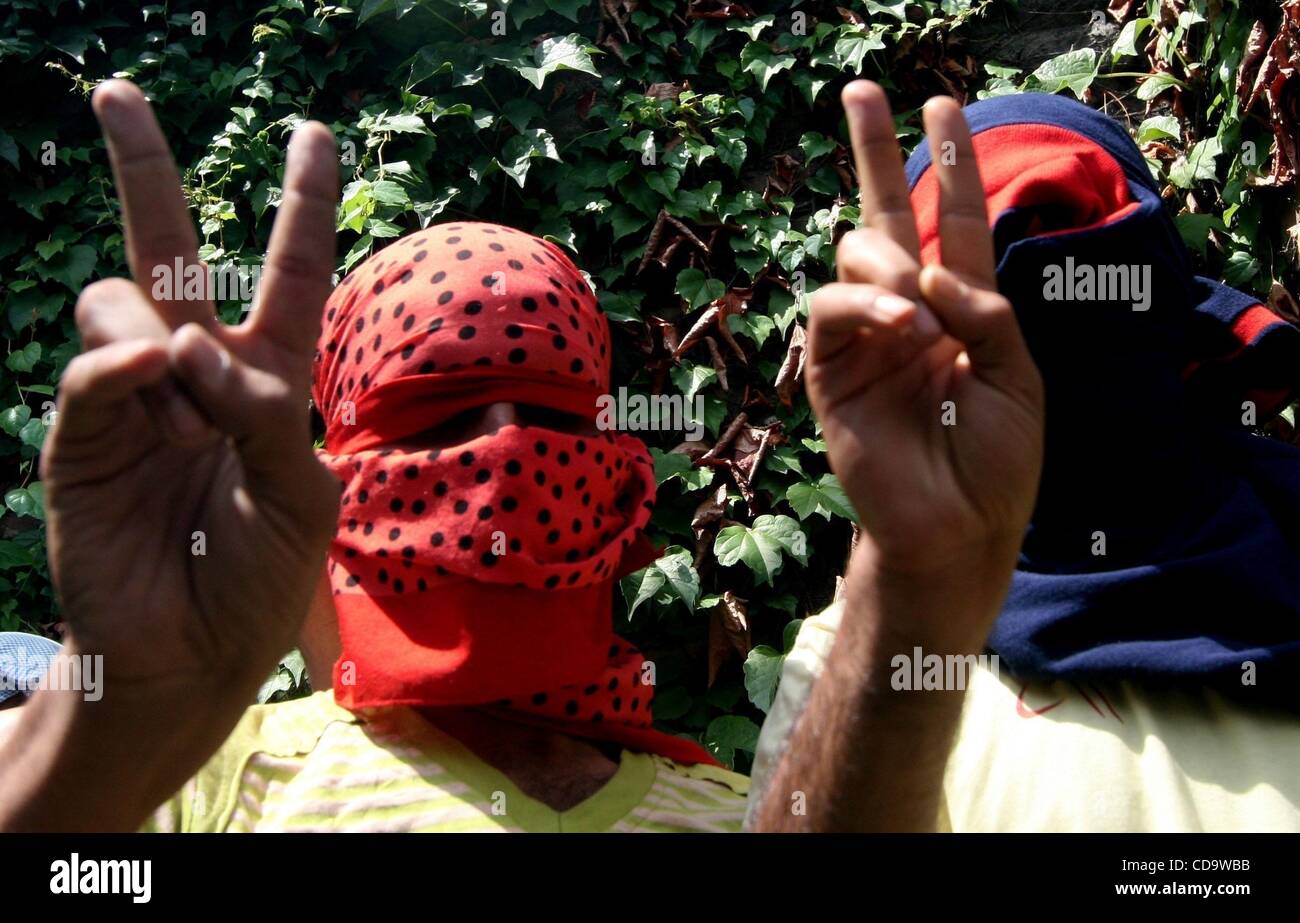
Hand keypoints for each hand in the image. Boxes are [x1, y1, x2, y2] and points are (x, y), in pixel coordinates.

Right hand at [42, 80, 339, 694]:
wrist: (194, 658)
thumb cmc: (261, 579)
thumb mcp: (303, 498)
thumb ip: (266, 415)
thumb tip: (185, 344)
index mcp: (265, 381)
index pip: (287, 274)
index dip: (302, 206)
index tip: (312, 134)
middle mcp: (194, 374)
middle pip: (170, 251)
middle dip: (145, 168)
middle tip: (118, 93)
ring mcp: (133, 401)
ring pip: (122, 301)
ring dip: (163, 338)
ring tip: (188, 421)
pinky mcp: (81, 440)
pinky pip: (90, 371)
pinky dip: (121, 366)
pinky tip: (150, 378)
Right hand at [808, 81, 1043, 592]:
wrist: (960, 531)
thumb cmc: (996, 462)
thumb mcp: (1018, 377)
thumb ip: (984, 312)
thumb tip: (929, 268)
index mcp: (961, 309)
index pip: (955, 221)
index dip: (949, 165)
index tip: (938, 107)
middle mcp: (909, 312)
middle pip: (883, 215)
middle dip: (873, 151)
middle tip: (864, 91)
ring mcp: (865, 340)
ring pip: (854, 255)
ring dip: (888, 261)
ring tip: (920, 311)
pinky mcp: (830, 373)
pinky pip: (831, 312)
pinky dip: (867, 305)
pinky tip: (904, 324)